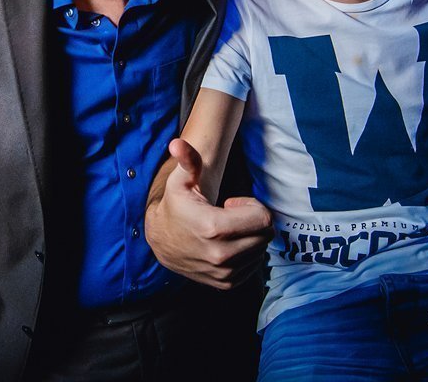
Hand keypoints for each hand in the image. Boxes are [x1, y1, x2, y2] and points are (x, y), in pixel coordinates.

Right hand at [144, 139, 271, 289]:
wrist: (161, 242)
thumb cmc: (175, 207)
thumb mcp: (180, 182)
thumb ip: (188, 161)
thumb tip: (177, 143)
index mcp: (214, 228)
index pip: (263, 219)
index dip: (252, 207)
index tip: (233, 204)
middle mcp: (221, 255)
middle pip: (265, 234)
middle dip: (254, 221)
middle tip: (232, 216)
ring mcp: (224, 273)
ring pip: (261, 250)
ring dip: (250, 237)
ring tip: (227, 231)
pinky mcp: (226, 283)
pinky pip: (254, 265)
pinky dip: (246, 253)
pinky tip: (226, 244)